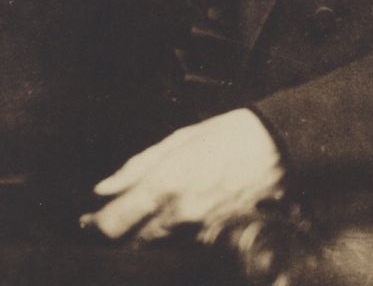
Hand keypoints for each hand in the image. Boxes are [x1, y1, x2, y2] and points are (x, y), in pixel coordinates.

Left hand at [80, 108, 284, 241]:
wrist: (278, 146)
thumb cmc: (228, 134)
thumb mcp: (180, 138)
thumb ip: (138, 165)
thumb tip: (104, 188)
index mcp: (165, 183)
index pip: (113, 223)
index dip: (96, 224)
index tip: (89, 220)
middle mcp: (178, 213)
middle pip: (132, 241)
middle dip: (121, 231)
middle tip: (119, 215)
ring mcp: (198, 231)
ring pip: (157, 245)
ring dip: (147, 233)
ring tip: (155, 208)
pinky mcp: (216, 239)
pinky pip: (183, 243)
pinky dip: (175, 233)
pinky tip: (183, 212)